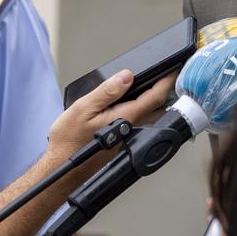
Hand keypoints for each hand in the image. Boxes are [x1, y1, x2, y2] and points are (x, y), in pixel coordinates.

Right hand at [45, 71, 174, 161]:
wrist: (62, 166)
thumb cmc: (69, 140)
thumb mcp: (84, 108)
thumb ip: (107, 92)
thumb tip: (126, 76)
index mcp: (126, 117)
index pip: (154, 97)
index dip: (166, 82)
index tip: (174, 70)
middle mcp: (132, 129)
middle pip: (158, 109)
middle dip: (166, 92)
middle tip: (169, 76)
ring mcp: (128, 138)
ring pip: (150, 117)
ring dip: (156, 103)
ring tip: (155, 87)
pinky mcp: (122, 143)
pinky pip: (140, 124)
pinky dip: (144, 112)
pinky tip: (135, 105)